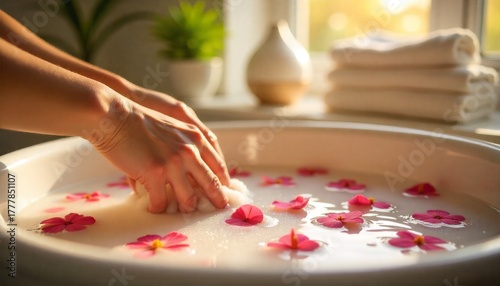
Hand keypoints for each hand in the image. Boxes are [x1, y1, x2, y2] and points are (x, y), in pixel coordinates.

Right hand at [92, 98, 228, 212]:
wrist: (113, 116)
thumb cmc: (138, 123)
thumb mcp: (172, 129)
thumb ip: (186, 145)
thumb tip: (192, 171)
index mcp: (196, 138)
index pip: (218, 164)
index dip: (224, 181)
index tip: (225, 192)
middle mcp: (190, 151)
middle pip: (211, 184)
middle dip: (216, 199)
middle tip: (218, 208)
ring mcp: (174, 163)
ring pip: (188, 198)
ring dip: (185, 207)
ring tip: (181, 211)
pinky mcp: (155, 174)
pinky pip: (161, 202)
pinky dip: (158, 208)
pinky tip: (153, 207)